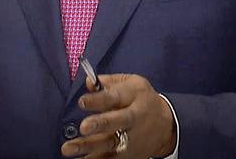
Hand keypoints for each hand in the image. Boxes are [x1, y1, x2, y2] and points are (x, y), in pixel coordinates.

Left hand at [61, 73, 175, 158]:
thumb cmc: (142, 99)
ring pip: (111, 144)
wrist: (166, 125)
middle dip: (101, 124)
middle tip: (83, 127)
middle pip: (118, 121)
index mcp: (134, 96)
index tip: (81, 102)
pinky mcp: (131, 155)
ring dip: (90, 148)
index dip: (98, 99)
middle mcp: (135, 118)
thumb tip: (87, 82)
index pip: (115, 97)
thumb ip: (109, 82)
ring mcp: (133, 139)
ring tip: (68, 149)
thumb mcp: (132, 83)